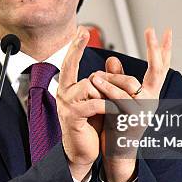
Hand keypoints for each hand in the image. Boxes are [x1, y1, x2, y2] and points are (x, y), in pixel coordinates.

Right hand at [57, 26, 104, 180]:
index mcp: (69, 87)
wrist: (82, 151)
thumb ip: (105, 81)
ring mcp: (66, 103)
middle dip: (93, 61)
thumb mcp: (100, 99)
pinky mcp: (72, 116)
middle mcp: (63, 92)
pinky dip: (108, 106)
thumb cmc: (90, 124)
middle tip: (109, 59)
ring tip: (118, 105)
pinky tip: (115, 111)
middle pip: (81, 69)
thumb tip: (114, 61)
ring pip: (92, 85)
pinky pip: (95, 103)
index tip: (81, 30)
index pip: (70, 62)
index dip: (75, 46)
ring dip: (110, 93)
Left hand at [90, 27, 171, 181]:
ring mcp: (144, 110)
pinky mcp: (132, 120)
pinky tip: (95, 83)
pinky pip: (118, 100)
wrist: (118, 151)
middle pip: (157, 71)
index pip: (161, 68)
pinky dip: (106, 90)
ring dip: (112, 76)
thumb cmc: (118, 123)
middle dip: (154, 50)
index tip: (168, 31)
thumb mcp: (118, 97)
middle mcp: (152, 100)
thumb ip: (116, 78)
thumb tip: (111, 59)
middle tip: (151, 30)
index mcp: (150, 93)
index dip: (164, 50)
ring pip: (130, 85)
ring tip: (95, 74)